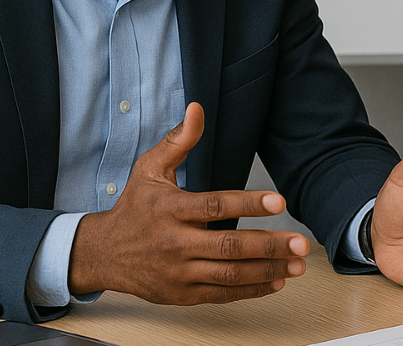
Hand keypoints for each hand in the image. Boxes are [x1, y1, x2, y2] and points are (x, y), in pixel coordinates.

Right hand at [68, 102, 309, 304]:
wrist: (101, 253)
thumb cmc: (133, 207)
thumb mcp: (149, 169)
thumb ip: (178, 141)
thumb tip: (197, 108)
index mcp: (170, 210)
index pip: (215, 206)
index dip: (249, 204)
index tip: (279, 202)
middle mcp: (175, 244)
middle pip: (228, 247)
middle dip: (269, 246)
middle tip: (301, 242)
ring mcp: (179, 272)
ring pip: (229, 275)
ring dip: (268, 271)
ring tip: (298, 264)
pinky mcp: (182, 294)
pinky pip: (222, 294)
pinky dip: (251, 290)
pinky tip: (276, 282)